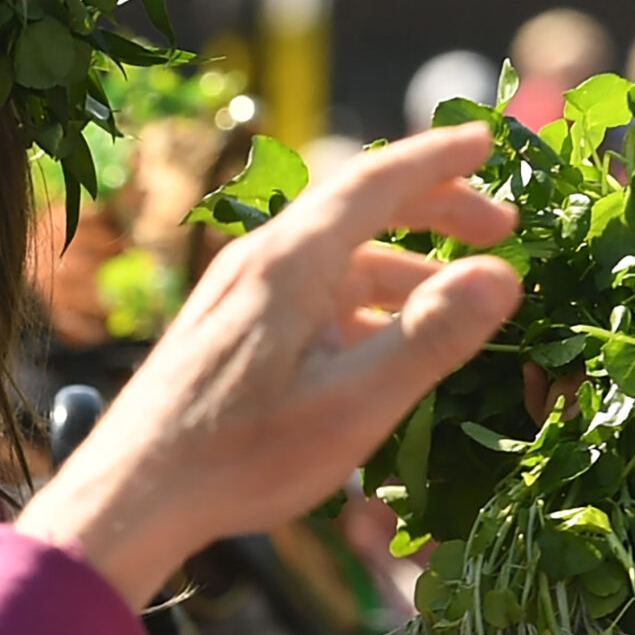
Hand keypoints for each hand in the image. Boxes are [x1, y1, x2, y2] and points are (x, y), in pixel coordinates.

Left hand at [15, 123, 521, 608]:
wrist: (132, 493)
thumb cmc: (241, 455)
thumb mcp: (353, 404)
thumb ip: (429, 337)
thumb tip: (501, 275)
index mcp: (288, 263)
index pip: (374, 182)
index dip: (437, 159)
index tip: (490, 141)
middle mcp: (257, 263)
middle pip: (357, 213)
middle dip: (433, 211)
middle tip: (502, 228)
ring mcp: (238, 295)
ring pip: (336, 262)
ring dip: (403, 271)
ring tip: (459, 302)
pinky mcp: (228, 329)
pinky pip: (310, 296)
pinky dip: (362, 306)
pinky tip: (387, 349)